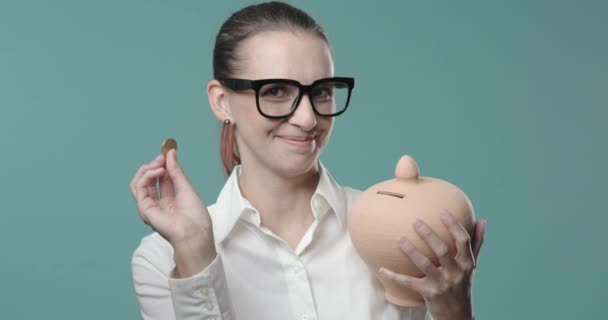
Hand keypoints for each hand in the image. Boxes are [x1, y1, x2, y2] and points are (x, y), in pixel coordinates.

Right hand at [130, 148, 216, 276]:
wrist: (195, 232)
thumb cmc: (195, 216)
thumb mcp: (186, 187)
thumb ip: (176, 171)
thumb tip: (170, 152)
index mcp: (170, 199)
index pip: (161, 177)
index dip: (163, 164)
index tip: (167, 153)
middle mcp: (158, 203)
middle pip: (147, 179)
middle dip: (154, 165)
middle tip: (162, 157)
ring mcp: (150, 207)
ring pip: (138, 183)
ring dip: (147, 170)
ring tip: (158, 164)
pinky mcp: (145, 209)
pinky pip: (139, 189)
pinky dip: (146, 177)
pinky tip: (157, 171)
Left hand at [378, 210, 485, 319]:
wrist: (458, 315)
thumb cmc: (463, 284)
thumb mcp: (472, 266)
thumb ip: (476, 243)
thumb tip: (483, 220)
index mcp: (467, 263)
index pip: (463, 241)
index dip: (454, 225)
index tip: (443, 212)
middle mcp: (456, 273)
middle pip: (443, 251)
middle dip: (429, 236)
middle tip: (415, 222)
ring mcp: (442, 284)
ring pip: (425, 265)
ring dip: (412, 252)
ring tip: (399, 240)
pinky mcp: (428, 293)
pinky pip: (409, 283)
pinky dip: (395, 277)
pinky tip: (382, 270)